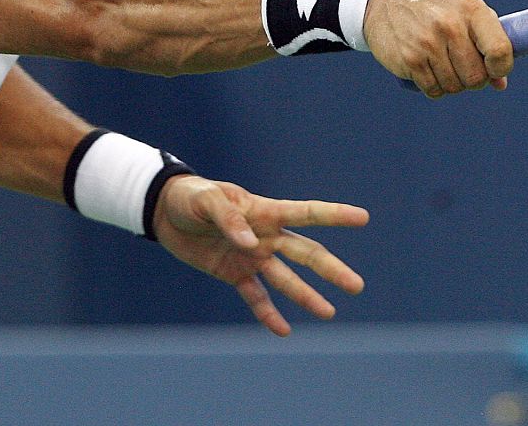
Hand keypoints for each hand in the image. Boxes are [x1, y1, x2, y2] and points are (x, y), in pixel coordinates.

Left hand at [153, 176, 368, 335]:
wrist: (165, 212)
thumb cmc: (189, 197)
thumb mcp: (204, 200)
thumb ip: (229, 219)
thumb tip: (250, 243)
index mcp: (262, 211)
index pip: (305, 213)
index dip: (334, 214)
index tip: (362, 218)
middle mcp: (265, 236)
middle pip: (306, 253)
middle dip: (331, 270)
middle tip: (357, 286)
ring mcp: (252, 257)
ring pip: (287, 279)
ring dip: (308, 296)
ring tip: (329, 313)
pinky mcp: (234, 274)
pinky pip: (255, 297)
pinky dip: (268, 314)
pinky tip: (283, 331)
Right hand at [361, 0, 512, 96]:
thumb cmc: (435, 7)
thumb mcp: (464, 10)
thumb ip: (487, 41)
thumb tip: (499, 83)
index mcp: (471, 9)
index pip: (500, 50)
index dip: (501, 67)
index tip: (494, 68)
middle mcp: (450, 25)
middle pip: (477, 77)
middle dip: (474, 79)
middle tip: (463, 67)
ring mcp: (428, 43)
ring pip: (455, 87)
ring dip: (452, 83)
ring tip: (443, 64)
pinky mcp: (410, 59)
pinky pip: (434, 90)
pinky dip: (434, 86)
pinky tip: (428, 68)